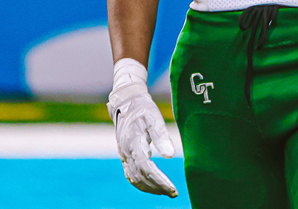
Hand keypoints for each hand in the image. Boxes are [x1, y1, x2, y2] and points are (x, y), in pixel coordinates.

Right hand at [107, 82, 177, 196]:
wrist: (127, 103)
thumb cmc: (143, 109)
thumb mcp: (154, 117)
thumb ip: (161, 135)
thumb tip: (170, 156)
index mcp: (133, 142)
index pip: (146, 168)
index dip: (159, 180)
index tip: (172, 188)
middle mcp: (126, 152)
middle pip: (141, 176)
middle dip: (157, 187)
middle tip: (173, 193)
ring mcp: (124, 155)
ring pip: (135, 178)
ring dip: (150, 188)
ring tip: (167, 192)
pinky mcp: (125, 156)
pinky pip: (131, 175)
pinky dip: (141, 184)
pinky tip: (154, 187)